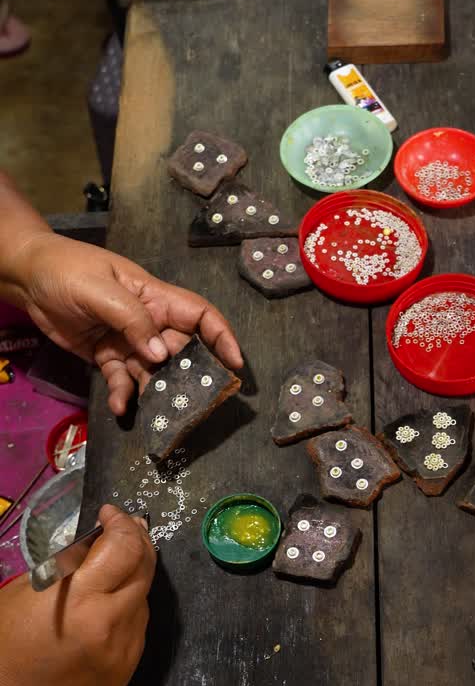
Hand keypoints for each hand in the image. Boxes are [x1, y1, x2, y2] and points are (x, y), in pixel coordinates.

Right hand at [0, 506, 155, 685]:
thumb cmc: (2, 651)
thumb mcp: (23, 594)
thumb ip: (64, 567)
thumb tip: (94, 544)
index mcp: (80, 601)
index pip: (123, 547)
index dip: (121, 523)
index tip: (110, 514)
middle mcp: (111, 624)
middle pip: (145, 567)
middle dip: (137, 541)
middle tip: (123, 527)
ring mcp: (125, 650)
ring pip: (145, 596)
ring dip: (135, 573)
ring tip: (114, 563)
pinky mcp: (128, 670)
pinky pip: (139, 625)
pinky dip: (129, 605)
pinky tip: (109, 602)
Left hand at [12, 232, 242, 414]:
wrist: (28, 277)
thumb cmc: (68, 271)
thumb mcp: (101, 290)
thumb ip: (133, 320)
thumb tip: (162, 355)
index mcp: (154, 297)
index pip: (199, 315)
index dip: (221, 337)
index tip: (235, 365)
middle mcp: (147, 321)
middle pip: (181, 351)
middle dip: (190, 376)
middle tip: (195, 402)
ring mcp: (128, 340)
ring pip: (153, 372)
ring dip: (157, 393)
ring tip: (158, 415)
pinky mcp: (107, 356)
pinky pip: (122, 380)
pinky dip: (123, 395)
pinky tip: (119, 406)